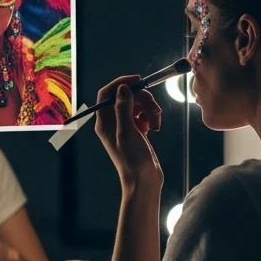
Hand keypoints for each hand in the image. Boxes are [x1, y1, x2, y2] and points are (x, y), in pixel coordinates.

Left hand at [94, 74, 162, 192]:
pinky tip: (154, 128)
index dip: (121, 83)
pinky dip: (151, 117)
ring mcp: (125, 126)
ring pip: (138, 104)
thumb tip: (123, 88)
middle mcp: (112, 122)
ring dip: (150, 109)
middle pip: (126, 97)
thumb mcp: (127, 132)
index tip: (138, 80)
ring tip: (156, 124)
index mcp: (104, 122)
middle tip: (154, 110)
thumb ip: (123, 108)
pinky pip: (144, 114)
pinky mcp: (136, 130)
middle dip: (143, 100)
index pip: (107, 93)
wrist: (144, 180)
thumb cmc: (132, 160)